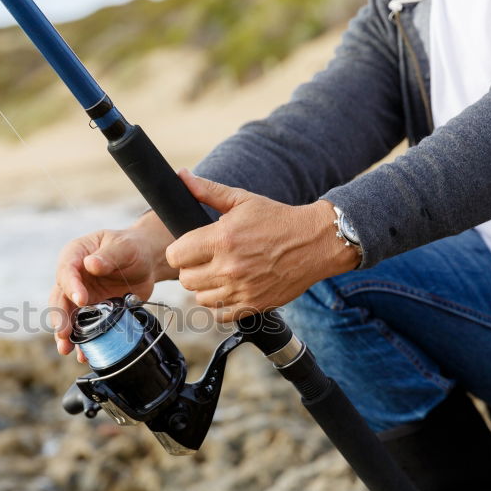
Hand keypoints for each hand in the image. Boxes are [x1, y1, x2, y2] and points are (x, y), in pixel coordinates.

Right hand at [49, 213, 175, 359]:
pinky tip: (85, 354)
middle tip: (63, 333)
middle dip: (60, 317)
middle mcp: (73, 278)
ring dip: (66, 334)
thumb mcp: (123, 247)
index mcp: (75, 256)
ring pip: (67, 317)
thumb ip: (108, 256)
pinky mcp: (92, 312)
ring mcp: (81, 297)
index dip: (72, 287)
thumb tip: (90, 264)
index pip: (67, 272)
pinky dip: (84, 342)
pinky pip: (84, 328)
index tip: (82, 300)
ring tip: (66, 349)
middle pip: (60, 298)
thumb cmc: (131, 248)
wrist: (145, 263)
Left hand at [166, 170, 359, 322]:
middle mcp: (229, 267)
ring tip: (220, 274)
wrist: (315, 243)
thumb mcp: (242, 199)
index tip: (189, 248)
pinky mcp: (253, 305)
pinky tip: (230, 289)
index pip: (175, 256)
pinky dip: (221, 305)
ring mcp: (241, 289)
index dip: (179, 251)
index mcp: (222, 239)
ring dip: (205, 287)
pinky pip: (220, 314)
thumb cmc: (277, 219)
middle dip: (191, 269)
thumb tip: (182, 176)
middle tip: (206, 260)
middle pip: (185, 279)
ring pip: (200, 298)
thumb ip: (208, 190)